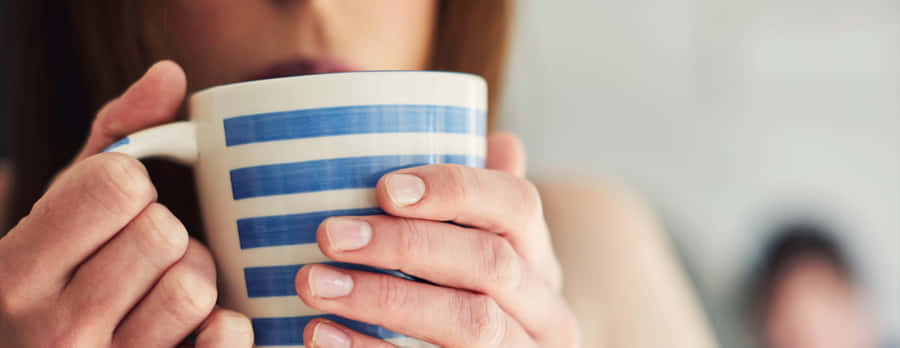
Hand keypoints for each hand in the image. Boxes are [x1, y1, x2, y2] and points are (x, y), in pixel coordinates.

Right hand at [0, 61, 252, 347]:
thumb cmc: (60, 279)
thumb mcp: (64, 208)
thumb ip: (113, 138)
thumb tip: (170, 76)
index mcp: (17, 270)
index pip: (117, 183)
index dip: (133, 185)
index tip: (121, 207)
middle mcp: (53, 328)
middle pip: (162, 234)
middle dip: (166, 233)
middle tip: (146, 252)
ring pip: (193, 287)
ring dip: (193, 278)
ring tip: (164, 289)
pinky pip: (225, 339)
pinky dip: (225, 326)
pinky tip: (199, 326)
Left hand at [295, 133, 580, 346]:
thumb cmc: (471, 304)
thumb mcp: (486, 257)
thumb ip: (481, 205)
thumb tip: (498, 140)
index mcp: (539, 258)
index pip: (518, 205)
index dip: (455, 190)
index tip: (384, 189)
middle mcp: (545, 310)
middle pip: (490, 263)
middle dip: (405, 245)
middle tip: (329, 235)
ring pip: (469, 322)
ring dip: (384, 299)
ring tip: (313, 284)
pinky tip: (321, 335)